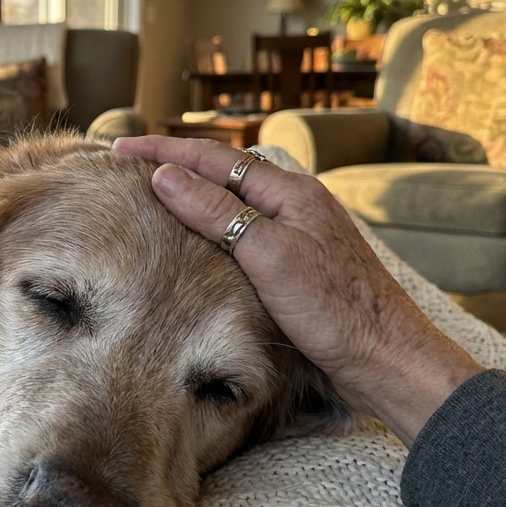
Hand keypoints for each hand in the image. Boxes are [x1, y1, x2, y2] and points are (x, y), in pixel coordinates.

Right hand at [113, 135, 482, 445]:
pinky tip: (199, 235)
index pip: (214, 158)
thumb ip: (217, 213)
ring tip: (154, 188)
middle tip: (128, 160)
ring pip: (235, 198)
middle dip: (175, 162)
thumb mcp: (269, 256)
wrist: (385, 358)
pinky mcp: (298, 262)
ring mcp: (299, 231)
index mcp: (290, 191)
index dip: (163, 151)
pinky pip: (245, 226)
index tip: (119, 148)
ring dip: (193, 188)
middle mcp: (296, 203)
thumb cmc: (335, 311)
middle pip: (225, 170)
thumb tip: (166, 174)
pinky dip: (212, 219)